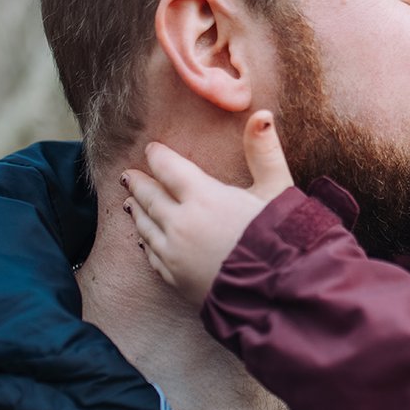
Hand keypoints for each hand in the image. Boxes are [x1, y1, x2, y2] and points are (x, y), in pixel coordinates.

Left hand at [122, 111, 294, 302]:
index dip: (159, 157)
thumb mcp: (277, 190)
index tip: (152, 149)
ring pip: (146, 227)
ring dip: (138, 212)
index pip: (170, 169)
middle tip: (129, 175)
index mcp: (203, 197)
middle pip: (150, 197)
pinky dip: (146, 243)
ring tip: (131, 202)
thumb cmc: (281, 239)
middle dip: (140, 183)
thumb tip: (262, 114)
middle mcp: (180, 224)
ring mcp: (174, 255)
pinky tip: (146, 241)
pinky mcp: (175, 280)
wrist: (277, 295)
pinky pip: (152, 256)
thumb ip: (264, 152)